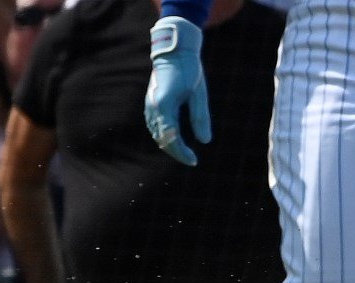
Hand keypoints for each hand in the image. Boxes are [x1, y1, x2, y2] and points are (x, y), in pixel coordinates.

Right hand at [144, 16, 209, 166]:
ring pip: (156, 134)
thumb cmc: (189, 69)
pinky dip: (164, 135)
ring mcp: (149, 107)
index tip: (194, 161)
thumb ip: (200, 118)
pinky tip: (174, 138)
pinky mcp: (150, 104)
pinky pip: (155, 127)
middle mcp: (153, 109)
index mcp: (164, 106)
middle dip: (176, 152)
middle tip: (191, 159)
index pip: (171, 139)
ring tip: (184, 151)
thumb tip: (205, 141)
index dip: (182, 153)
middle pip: (162, 140)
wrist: (173, 50)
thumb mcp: (198, 93)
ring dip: (169, 145)